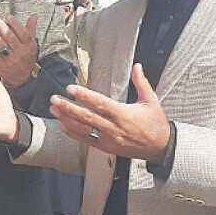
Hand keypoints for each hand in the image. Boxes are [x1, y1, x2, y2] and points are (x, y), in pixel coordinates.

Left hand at [0, 14, 37, 86]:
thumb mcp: (31, 44)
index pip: (24, 33)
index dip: (15, 24)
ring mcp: (11, 60)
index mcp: (29, 46)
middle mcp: (21, 53)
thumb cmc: (25, 56)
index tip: (8, 17)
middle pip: (11, 38)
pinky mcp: (1, 65)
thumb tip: (34, 16)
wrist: (21, 77)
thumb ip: (31, 29)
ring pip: (1, 45)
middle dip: (1, 27)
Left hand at [49, 63, 169, 162]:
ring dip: (66, 119)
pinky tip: (62, 126)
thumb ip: (141, 82)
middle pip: (87, 117)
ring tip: (54, 109)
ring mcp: (109, 139)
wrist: (160, 148)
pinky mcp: (106, 147)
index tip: (70, 88)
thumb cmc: (155, 123)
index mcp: (124, 115)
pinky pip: (86, 141)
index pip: (100, 103)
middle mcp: (114, 128)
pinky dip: (73, 134)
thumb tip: (137, 66)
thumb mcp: (151, 101)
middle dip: (68, 107)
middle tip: (54, 99)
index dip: (84, 95)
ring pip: (83, 129)